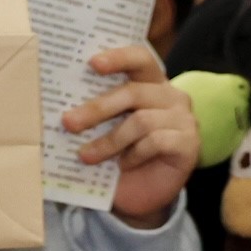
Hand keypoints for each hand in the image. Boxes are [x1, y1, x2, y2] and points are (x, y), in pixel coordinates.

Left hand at [60, 44, 201, 229]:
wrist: (139, 194)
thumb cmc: (117, 154)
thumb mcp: (102, 129)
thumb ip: (91, 111)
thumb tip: (60, 102)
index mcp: (150, 83)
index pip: (140, 59)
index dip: (118, 57)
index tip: (92, 63)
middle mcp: (171, 96)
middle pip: (134, 92)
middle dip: (97, 108)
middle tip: (68, 122)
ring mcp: (184, 119)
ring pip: (141, 121)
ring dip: (109, 141)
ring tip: (87, 156)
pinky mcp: (189, 143)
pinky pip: (156, 142)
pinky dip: (134, 155)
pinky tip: (123, 164)